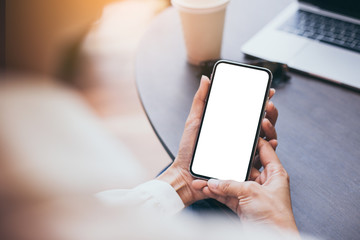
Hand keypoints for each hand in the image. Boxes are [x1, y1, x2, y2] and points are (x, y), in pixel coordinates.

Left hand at [158, 76, 277, 205]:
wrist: (185, 175)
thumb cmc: (189, 149)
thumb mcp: (195, 121)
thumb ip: (201, 100)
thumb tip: (206, 78)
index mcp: (232, 127)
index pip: (251, 112)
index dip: (261, 101)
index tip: (267, 91)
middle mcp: (241, 139)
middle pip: (262, 124)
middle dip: (270, 113)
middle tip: (267, 105)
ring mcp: (244, 152)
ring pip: (265, 139)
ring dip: (271, 128)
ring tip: (265, 121)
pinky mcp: (244, 166)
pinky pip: (261, 158)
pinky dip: (270, 149)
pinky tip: (271, 141)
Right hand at [194, 138, 297, 232]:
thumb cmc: (275, 217)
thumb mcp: (252, 193)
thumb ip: (231, 185)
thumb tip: (214, 181)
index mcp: (275, 174)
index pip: (265, 150)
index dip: (255, 139)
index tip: (244, 131)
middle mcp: (264, 183)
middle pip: (244, 167)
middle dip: (228, 164)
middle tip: (218, 156)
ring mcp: (253, 195)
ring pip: (233, 183)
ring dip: (218, 181)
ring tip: (204, 177)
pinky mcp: (244, 206)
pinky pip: (228, 195)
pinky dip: (217, 193)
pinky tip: (207, 188)